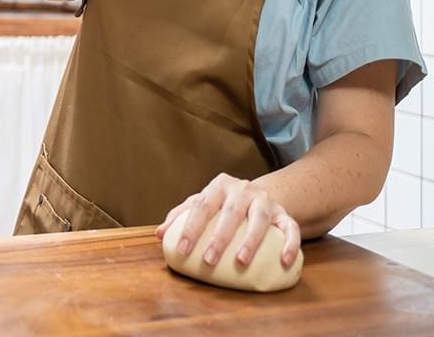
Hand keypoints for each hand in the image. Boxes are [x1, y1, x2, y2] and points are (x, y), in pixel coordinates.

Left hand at [156, 172, 300, 269]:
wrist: (261, 195)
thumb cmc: (224, 203)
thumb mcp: (203, 203)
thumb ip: (181, 216)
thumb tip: (159, 234)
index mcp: (218, 186)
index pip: (201, 206)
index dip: (190, 228)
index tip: (181, 249)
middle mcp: (242, 190)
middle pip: (229, 214)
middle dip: (218, 238)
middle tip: (208, 260)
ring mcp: (265, 201)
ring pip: (259, 219)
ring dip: (250, 241)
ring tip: (241, 262)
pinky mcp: (285, 214)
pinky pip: (290, 228)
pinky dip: (290, 244)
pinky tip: (284, 262)